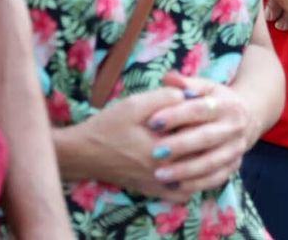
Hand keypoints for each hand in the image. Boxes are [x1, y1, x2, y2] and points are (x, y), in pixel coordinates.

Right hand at [57, 87, 189, 199]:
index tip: (201, 105)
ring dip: (200, 157)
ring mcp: (160, 185)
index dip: (202, 115)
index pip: (197, 131)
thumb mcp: (135, 104)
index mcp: (163, 148)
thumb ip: (165, 97)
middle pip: (200, 154)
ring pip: (195, 175)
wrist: (84, 153)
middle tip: (200, 120)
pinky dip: (191, 180)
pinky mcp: (154, 191)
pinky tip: (188, 163)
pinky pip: (183, 192)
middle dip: (203, 135)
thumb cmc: (109, 126)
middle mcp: (165, 171)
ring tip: (196, 139)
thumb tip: (191, 95)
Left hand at [144, 72, 258, 198]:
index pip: (200, 109)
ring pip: (211, 162)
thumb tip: (168, 77)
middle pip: (207, 137)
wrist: (246, 118)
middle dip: (180, 145)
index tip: (152, 122)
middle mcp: (235, 127)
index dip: (176, 115)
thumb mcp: (205, 88)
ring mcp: (236, 149)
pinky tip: (175, 187)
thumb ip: (186, 84)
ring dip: (185, 170)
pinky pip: (215, 179)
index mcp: (228, 104)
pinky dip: (195, 184)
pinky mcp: (234, 167)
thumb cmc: (215, 101)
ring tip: (160, 174)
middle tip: (154, 152)